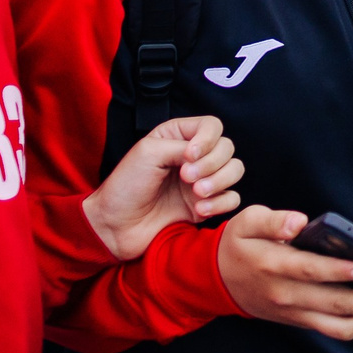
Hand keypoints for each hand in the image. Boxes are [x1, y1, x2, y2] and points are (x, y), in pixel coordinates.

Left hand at [81, 114, 242, 261]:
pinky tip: (199, 209)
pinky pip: (232, 199)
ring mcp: (201, 181)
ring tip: (197, 193)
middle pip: (227, 148)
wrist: (117, 226)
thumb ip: (182, 146)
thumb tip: (204, 154)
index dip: (208, 139)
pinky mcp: (205, 206)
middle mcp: (193, 157)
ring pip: (235, 171)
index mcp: (177, 137)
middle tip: (186, 178)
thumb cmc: (125, 187)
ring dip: (220, 181)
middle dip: (212, 163)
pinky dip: (220, 203)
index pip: (212, 126)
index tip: (189, 155)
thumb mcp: (148, 153)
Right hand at [215, 204, 352, 339]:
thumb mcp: (246, 222)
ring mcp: (294, 312)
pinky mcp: (300, 321)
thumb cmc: (239, 245)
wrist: (217, 282)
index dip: (339, 270)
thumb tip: (298, 221)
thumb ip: (273, 221)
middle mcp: (286, 294)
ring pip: (340, 324)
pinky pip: (335, 330)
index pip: (310, 271)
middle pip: (336, 303)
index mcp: (272, 265)